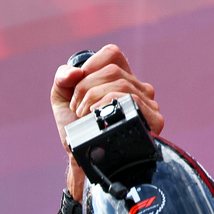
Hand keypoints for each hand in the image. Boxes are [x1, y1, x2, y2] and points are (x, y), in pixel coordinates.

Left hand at [52, 44, 164, 203]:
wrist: (82, 159)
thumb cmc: (76, 130)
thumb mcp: (62, 100)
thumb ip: (62, 78)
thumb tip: (74, 72)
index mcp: (120, 78)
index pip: (112, 53)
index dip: (89, 66)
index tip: (77, 88)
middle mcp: (138, 88)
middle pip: (112, 70)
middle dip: (85, 88)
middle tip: (77, 109)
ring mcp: (147, 103)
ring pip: (120, 84)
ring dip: (93, 99)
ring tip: (85, 117)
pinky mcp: (152, 120)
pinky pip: (130, 99)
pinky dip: (106, 105)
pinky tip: (97, 118)